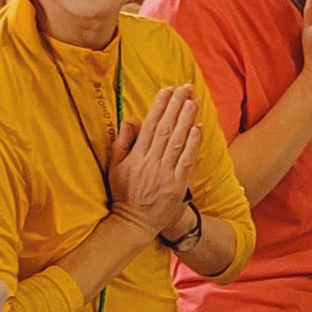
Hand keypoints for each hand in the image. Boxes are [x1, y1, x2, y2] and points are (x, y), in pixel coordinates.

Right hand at [108, 84, 203, 233]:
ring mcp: (165, 174)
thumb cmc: (124, 194)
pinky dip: (192, 144)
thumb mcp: (114, 168)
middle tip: (184, 88)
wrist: (134, 223)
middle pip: (165, 129)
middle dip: (175, 106)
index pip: (149, 126)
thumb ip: (122, 143)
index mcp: (135, 157)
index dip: (159, 106)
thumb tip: (131, 120)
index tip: (167, 90)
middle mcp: (150, 162)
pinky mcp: (177, 185)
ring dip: (185, 120)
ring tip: (192, 101)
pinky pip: (186, 161)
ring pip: (176, 142)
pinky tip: (197, 128)